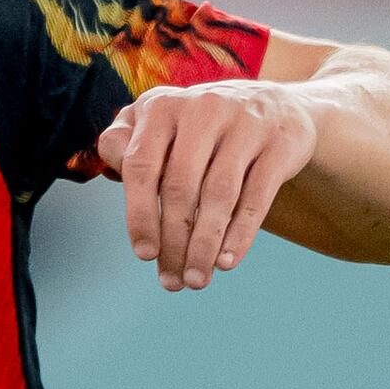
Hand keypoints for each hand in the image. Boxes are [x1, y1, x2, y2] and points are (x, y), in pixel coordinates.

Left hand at [100, 77, 320, 290]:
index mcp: (163, 106)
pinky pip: (256, 197)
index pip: (142, 166)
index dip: (139, 215)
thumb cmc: (202, 128)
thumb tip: (110, 171)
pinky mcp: (279, 144)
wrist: (276, 108)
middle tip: (173, 281)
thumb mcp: (161, 123)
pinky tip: (227, 261)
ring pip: (218, 195)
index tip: (145, 255)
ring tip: (197, 279)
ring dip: (204, 245)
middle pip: (180, 187)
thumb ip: (126, 143)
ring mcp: (244, 124)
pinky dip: (240, 233)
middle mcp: (202, 109)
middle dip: (174, 241)